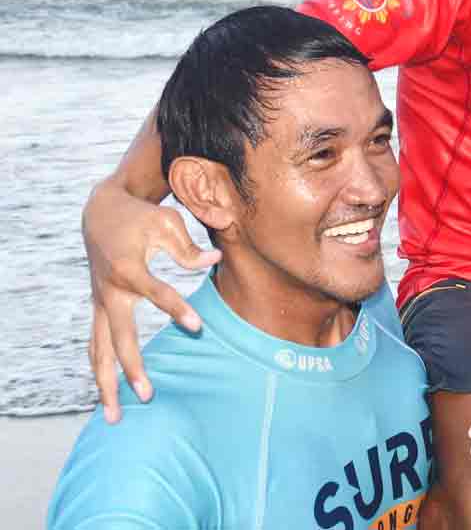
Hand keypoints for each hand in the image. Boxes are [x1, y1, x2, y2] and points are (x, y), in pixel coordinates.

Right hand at [84, 179, 220, 423]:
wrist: (101, 212)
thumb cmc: (141, 217)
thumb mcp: (167, 222)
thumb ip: (190, 247)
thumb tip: (215, 261)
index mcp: (129, 269)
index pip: (157, 294)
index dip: (177, 310)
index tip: (198, 327)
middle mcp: (110, 292)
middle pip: (119, 338)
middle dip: (132, 368)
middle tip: (149, 395)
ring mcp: (100, 303)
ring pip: (99, 351)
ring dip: (105, 384)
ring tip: (114, 418)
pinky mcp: (99, 308)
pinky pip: (96, 345)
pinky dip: (100, 369)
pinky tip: (107, 396)